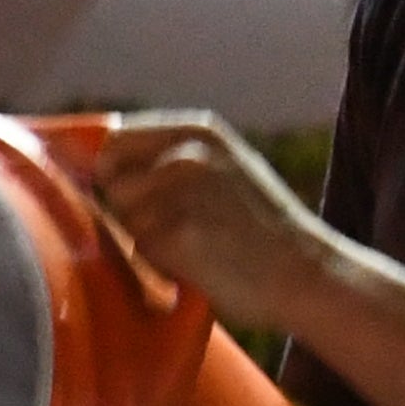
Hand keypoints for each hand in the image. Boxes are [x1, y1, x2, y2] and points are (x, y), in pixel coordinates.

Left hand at [69, 112, 341, 335]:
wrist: (307, 274)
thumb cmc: (263, 230)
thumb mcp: (226, 169)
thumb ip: (172, 159)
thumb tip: (97, 164)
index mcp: (198, 131)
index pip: (114, 139)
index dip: (106, 171)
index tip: (118, 195)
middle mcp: (187, 151)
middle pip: (110, 177)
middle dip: (124, 206)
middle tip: (169, 228)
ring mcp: (181, 189)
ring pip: (122, 217)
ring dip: (144, 238)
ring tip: (190, 247)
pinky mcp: (176, 231)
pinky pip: (139, 249)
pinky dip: (159, 263)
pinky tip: (196, 265)